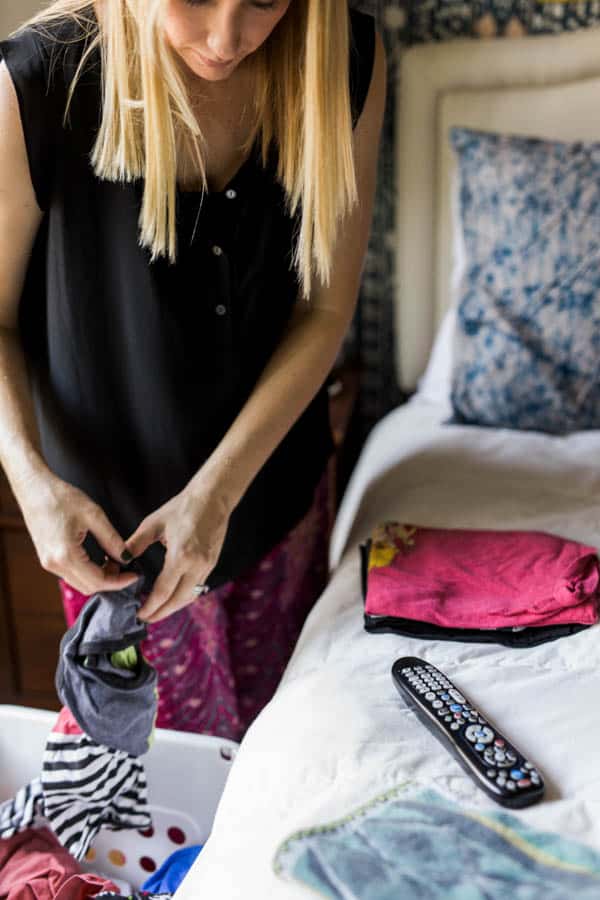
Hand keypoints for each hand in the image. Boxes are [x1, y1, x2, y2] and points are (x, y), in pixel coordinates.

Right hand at [17, 468, 139, 595]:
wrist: (33, 488)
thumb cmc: (60, 497)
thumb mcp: (93, 515)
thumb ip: (112, 539)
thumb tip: (126, 557)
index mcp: (65, 554)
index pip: (98, 581)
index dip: (119, 581)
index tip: (134, 575)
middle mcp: (54, 564)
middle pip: (88, 587)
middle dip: (110, 581)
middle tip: (125, 566)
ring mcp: (48, 563)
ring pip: (79, 583)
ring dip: (98, 577)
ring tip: (113, 560)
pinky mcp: (47, 559)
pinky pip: (71, 574)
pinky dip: (87, 572)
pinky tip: (99, 559)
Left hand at [124, 477, 230, 623]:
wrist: (213, 498)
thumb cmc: (183, 507)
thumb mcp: (154, 523)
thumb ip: (136, 544)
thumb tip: (122, 559)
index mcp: (181, 555)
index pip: (164, 591)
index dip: (151, 606)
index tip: (139, 614)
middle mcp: (197, 565)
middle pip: (178, 600)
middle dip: (161, 613)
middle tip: (146, 619)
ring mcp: (207, 566)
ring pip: (189, 596)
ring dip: (173, 607)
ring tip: (157, 611)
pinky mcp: (212, 563)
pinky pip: (197, 587)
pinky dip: (183, 596)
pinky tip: (172, 597)